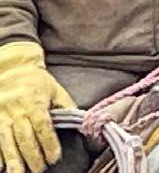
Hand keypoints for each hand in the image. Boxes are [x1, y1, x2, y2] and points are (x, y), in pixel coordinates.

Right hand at [0, 42, 75, 172]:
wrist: (11, 68)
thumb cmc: (36, 80)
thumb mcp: (54, 88)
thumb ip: (65, 105)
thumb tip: (79, 120)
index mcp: (35, 102)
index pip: (43, 127)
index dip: (49, 144)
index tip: (55, 157)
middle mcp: (17, 111)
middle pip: (25, 138)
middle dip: (33, 157)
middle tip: (40, 169)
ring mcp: (2, 117)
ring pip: (8, 142)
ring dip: (14, 161)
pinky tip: (3, 166)